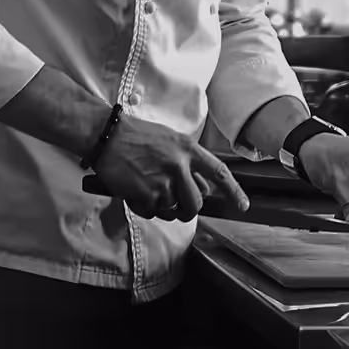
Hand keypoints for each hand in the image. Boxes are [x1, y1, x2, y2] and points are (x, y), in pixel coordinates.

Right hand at [90, 114, 248, 220]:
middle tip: (174, 205)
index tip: (243, 206)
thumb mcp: (170, 140)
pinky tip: (134, 191)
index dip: (234, 192)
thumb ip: (187, 161)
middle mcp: (179, 166)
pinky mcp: (145, 194)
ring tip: (146, 189)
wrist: (106, 135)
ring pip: (172, 211)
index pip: (219, 173)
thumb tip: (201, 187)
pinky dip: (143, 207)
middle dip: (186, 210)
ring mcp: (163, 181)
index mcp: (188, 150)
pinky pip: (151, 212)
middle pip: (195, 204)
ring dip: (160, 207)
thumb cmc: (135, 136)